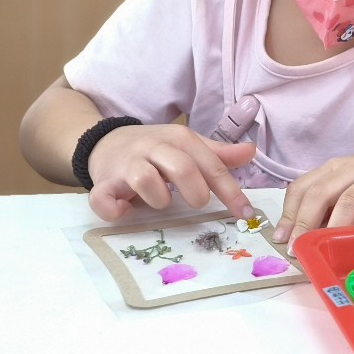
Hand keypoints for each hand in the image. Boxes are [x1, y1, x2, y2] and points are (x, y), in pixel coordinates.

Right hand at [86, 123, 256, 221]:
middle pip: (181, 167)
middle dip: (196, 191)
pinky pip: (103, 198)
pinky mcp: (102, 182)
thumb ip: (218, 153)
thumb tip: (251, 151)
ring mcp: (126, 164)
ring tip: (160, 202)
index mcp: (179, 139)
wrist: (107, 142)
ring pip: (144, 179)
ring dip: (158, 198)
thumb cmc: (155, 149)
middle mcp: (153, 148)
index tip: (246, 214)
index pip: (211, 164)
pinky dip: (114, 210)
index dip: (231, 191)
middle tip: (198, 203)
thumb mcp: (187, 146)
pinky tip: (125, 211)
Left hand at [272, 148, 353, 248]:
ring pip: (350, 200)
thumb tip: (302, 235)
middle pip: (321, 193)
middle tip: (297, 247)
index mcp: (337, 168)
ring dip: (334, 227)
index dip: (289, 212)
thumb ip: (332, 203)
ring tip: (324, 248)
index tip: (281, 237)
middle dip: (304, 222)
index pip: (303, 186)